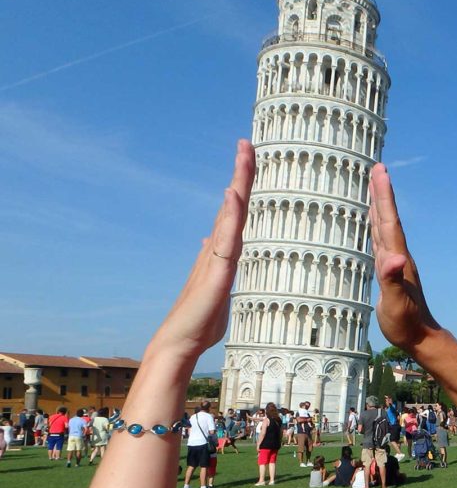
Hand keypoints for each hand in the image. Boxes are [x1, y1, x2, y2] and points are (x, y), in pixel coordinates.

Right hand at [148, 139, 255, 360]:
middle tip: (246, 142)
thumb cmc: (199, 322)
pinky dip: (230, 218)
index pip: (235, 214)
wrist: (179, 344)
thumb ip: (219, 268)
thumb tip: (212, 248)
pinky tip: (233, 196)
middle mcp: (216, 250)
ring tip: (244, 155)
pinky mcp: (216, 275)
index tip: (247, 159)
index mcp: (221, 253)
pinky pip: (226, 241)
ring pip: (230, 216)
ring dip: (238, 185)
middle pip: (233, 205)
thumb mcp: (215, 289)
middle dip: (241, 174)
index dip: (241, 187)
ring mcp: (215, 260)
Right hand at [368, 163, 440, 350]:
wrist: (418, 336)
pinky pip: (380, 240)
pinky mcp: (389, 270)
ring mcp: (394, 262)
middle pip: (387, 218)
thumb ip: (392, 280)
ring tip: (374, 186)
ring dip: (379, 205)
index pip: (389, 221)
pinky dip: (375, 226)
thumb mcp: (395, 303)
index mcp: (397, 258)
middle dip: (382, 193)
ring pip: (384, 226)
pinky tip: (372, 223)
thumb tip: (394, 258)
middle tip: (377, 168)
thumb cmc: (405, 322)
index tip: (380, 172)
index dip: (384, 197)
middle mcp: (396, 255)